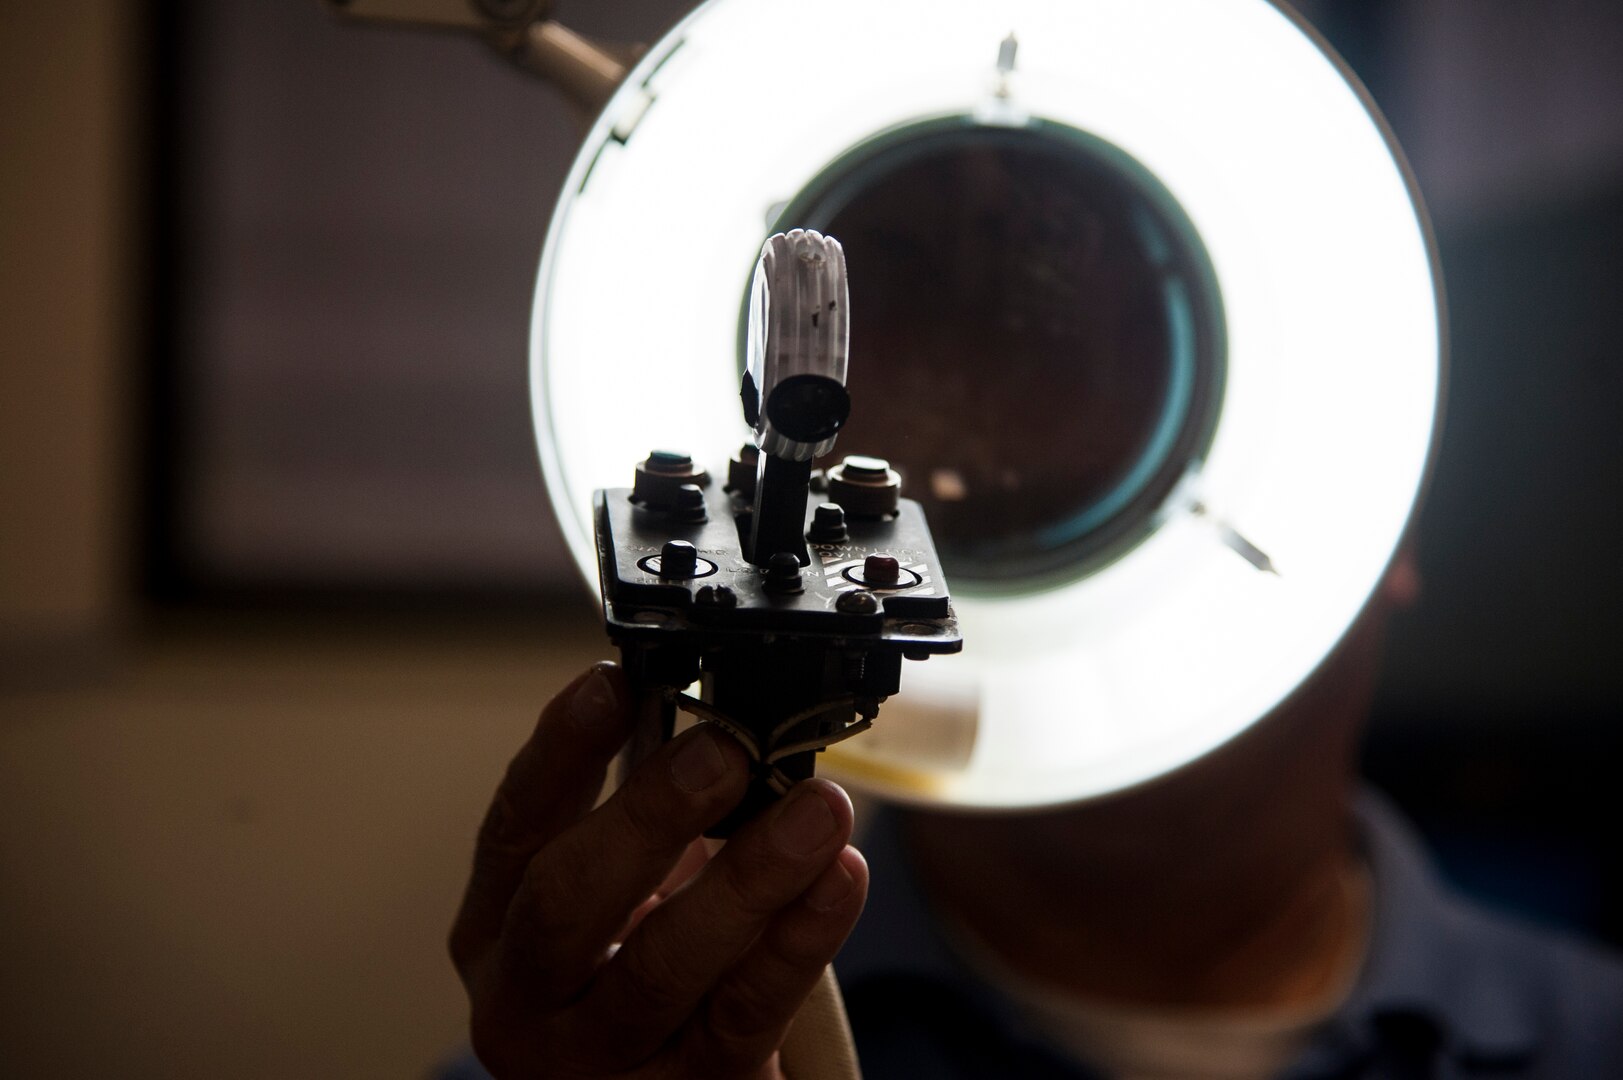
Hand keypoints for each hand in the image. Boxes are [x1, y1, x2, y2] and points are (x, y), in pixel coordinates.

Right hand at [449, 662, 868, 1078]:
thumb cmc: (642, 966)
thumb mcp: (621, 886)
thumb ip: (643, 809)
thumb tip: (699, 699)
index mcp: (496, 926)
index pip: (514, 825)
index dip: (562, 750)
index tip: (615, 680)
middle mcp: (525, 999)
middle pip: (566, 902)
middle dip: (649, 815)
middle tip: (725, 751)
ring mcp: (598, 1060)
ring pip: (665, 965)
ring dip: (750, 875)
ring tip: (817, 808)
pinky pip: (746, 1014)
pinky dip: (799, 941)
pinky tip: (839, 879)